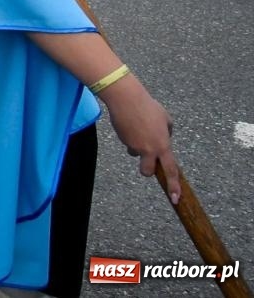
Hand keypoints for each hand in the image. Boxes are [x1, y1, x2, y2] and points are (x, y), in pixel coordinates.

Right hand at [103, 77, 180, 202]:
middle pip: (147, 171)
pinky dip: (130, 136)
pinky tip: (130, 123)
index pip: (171, 170)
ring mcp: (135, 146)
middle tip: (146, 157)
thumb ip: (167, 132)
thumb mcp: (166, 119)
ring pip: (135, 154)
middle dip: (147, 168)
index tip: (175, 199)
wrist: (126, 99)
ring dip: (136, 147)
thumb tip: (164, 139)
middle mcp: (149, 150)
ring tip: (137, 129)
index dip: (174, 186)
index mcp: (163, 146)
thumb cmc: (148, 107)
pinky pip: (128, 142)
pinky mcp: (123, 140)